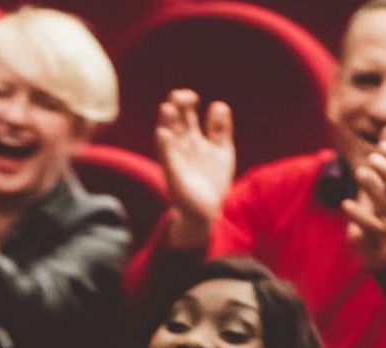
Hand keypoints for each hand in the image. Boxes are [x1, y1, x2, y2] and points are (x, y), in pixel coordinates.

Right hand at [155, 91, 235, 249]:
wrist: (208, 212)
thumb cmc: (213, 181)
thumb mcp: (222, 151)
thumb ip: (220, 129)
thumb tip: (219, 104)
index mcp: (192, 139)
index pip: (185, 114)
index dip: (187, 102)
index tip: (194, 97)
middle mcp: (181, 146)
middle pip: (174, 120)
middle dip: (175, 106)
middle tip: (179, 96)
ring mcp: (176, 160)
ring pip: (167, 137)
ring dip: (166, 122)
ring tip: (167, 108)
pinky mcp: (174, 176)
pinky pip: (167, 159)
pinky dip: (164, 146)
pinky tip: (163, 134)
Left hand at [342, 126, 385, 268]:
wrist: (382, 247)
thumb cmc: (379, 209)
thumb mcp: (381, 183)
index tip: (382, 143)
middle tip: (371, 158)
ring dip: (373, 186)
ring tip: (359, 171)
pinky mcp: (374, 236)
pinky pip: (371, 226)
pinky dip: (358, 215)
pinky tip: (345, 204)